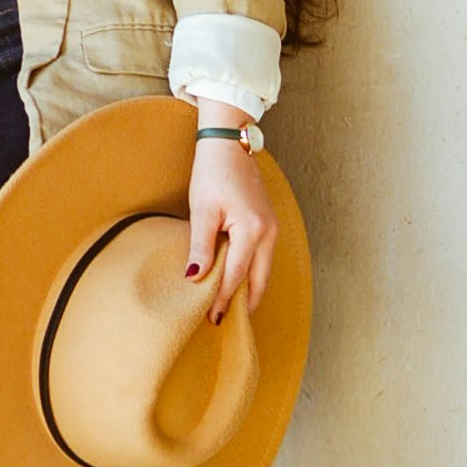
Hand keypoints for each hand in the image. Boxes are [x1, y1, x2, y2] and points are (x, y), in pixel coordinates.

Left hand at [186, 136, 277, 325]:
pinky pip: (262, 258)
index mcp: (252, 231)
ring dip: (248, 290)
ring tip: (229, 308)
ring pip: (263, 270)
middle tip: (224, 321)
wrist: (229, 144)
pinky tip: (236, 281)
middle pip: (258, 279)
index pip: (236, 275)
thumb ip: (201, 246)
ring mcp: (272, 229)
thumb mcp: (202, 210)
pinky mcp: (268, 224)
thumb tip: (194, 278)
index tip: (212, 318)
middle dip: (242, 302)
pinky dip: (251, 274)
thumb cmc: (213, 173)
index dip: (223, 298)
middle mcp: (269, 233)